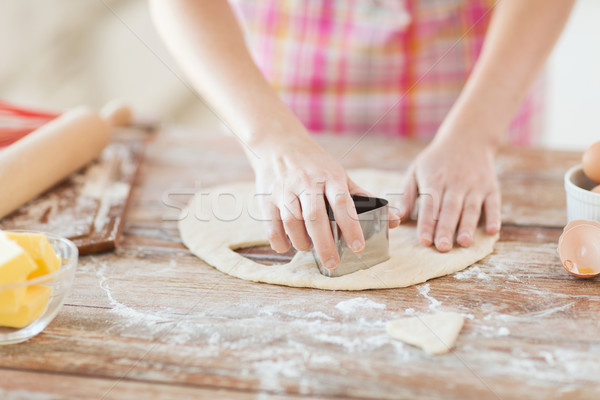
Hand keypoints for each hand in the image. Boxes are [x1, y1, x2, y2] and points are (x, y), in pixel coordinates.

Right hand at [252, 134, 399, 268]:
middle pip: (315, 217)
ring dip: (302, 242)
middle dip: (325, 244)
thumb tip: (396, 220)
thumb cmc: (316, 165)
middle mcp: (306, 182)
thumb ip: (365, 198)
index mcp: (329, 176)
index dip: (351, 226)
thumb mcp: (340, 176)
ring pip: (293, 222)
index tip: (358, 247)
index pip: (342, 202)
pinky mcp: (266, 198)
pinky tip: (288, 246)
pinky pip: (272, 226)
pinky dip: (280, 242)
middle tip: (334, 264)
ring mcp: (284, 190)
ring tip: (310, 249)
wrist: (279, 144)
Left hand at [398, 136, 500, 251]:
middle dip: (446, 229)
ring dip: (468, 226)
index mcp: (434, 180)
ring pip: (471, 208)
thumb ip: (408, 195)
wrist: (468, 138)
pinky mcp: (491, 188)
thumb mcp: (416, 170)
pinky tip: (492, 231)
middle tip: (443, 248)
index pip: (430, 205)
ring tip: (464, 243)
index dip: (427, 224)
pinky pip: (493, 204)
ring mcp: (475, 186)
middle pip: (450, 209)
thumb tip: (399, 217)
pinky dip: (494, 217)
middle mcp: (455, 184)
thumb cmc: (436, 160)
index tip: (424, 241)